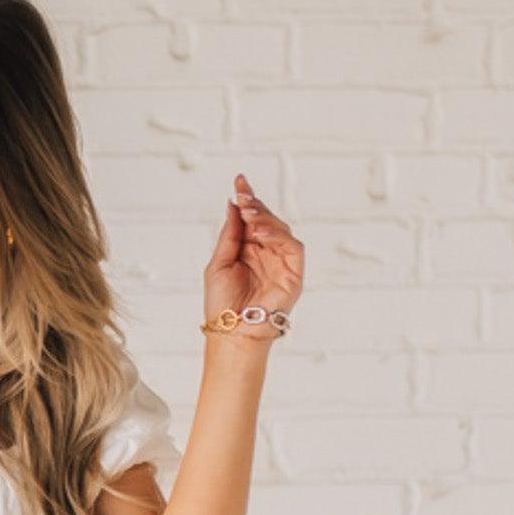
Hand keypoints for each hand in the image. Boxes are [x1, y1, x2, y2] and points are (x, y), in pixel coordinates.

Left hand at [204, 172, 304, 334]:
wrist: (232, 333)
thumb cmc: (222, 305)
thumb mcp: (219, 262)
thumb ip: (230, 234)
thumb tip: (234, 204)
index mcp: (248, 251)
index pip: (251, 220)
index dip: (247, 199)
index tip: (239, 181)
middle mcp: (266, 254)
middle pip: (266, 221)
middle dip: (255, 206)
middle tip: (243, 197)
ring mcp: (281, 264)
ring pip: (281, 230)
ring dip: (265, 218)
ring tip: (250, 214)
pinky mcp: (294, 274)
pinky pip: (292, 246)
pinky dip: (279, 235)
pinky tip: (261, 233)